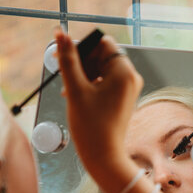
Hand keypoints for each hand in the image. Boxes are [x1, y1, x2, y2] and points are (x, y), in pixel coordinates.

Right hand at [55, 30, 142, 169]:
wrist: (104, 157)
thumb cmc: (91, 127)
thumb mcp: (75, 90)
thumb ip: (68, 60)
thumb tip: (61, 35)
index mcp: (124, 72)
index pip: (103, 43)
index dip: (83, 47)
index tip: (65, 58)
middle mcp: (131, 78)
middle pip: (103, 55)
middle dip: (82, 62)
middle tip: (63, 74)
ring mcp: (128, 89)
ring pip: (102, 69)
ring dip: (83, 74)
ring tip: (68, 90)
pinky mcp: (122, 99)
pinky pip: (106, 82)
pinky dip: (90, 84)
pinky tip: (76, 96)